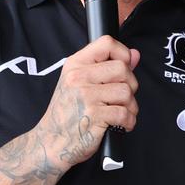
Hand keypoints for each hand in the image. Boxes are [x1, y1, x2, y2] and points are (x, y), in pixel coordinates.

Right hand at [35, 36, 139, 167]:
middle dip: (130, 85)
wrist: (50, 142)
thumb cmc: (68, 113)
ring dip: (130, 106)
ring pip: (126, 92)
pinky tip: (120, 125)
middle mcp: (78, 78)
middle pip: (122, 69)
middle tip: (121, 98)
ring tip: (119, 113)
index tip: (125, 67)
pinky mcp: (94, 116)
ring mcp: (85, 96)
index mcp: (75, 65)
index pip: (106, 43)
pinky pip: (125, 113)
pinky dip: (128, 122)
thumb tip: (134, 55)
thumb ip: (107, 67)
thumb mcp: (80, 83)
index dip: (123, 53)